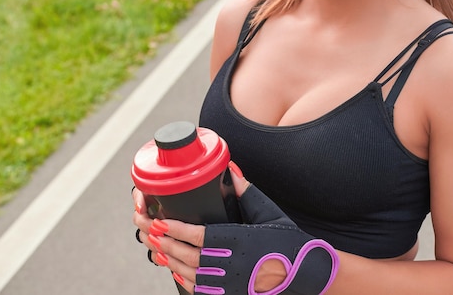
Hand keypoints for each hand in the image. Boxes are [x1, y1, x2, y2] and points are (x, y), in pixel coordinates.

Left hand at [132, 162, 338, 293]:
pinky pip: (199, 288)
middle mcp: (232, 263)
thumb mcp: (268, 212)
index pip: (199, 235)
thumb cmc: (286, 240)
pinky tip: (173, 268)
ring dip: (169, 260)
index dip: (175, 229)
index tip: (160, 220)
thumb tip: (230, 169)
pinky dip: (182, 278)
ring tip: (155, 247)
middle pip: (187, 255)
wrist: (303, 270)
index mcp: (240, 240)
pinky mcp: (230, 293)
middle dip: (164, 242)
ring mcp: (230, 282)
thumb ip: (246, 191)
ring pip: (189, 273)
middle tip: (148, 230)